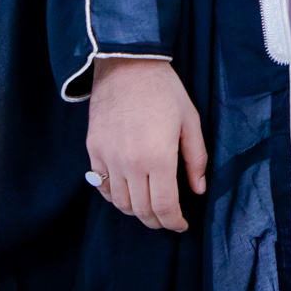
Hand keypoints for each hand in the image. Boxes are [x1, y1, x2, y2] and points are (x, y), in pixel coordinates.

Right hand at [86, 57, 208, 230]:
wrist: (127, 65)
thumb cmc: (164, 90)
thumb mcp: (190, 121)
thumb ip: (196, 159)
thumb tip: (197, 189)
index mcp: (158, 157)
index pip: (164, 206)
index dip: (174, 222)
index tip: (181, 224)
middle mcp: (130, 163)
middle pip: (141, 210)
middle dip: (157, 221)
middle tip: (167, 219)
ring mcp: (108, 157)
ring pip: (120, 202)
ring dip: (135, 211)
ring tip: (149, 208)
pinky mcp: (93, 150)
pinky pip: (101, 185)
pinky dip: (114, 196)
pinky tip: (127, 192)